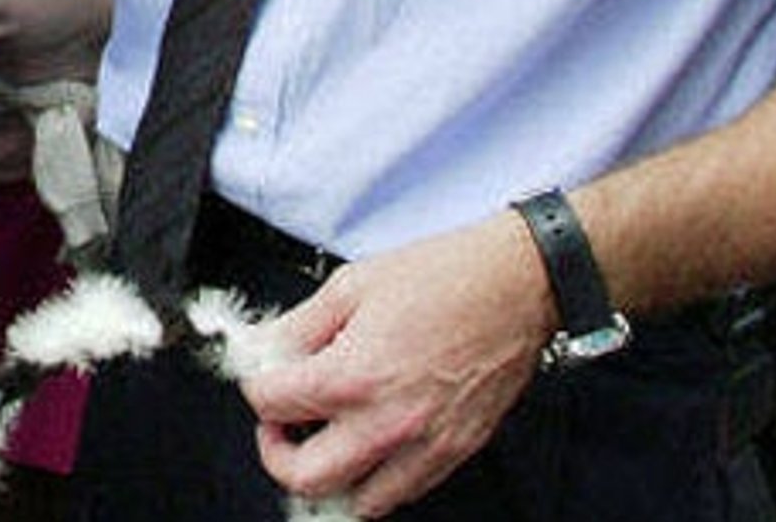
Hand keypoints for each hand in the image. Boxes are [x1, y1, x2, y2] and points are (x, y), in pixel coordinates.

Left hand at [242, 213, 551, 516]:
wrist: (516, 285)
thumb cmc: (444, 276)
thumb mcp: (351, 286)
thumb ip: (298, 326)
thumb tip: (265, 350)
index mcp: (352, 376)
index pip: (270, 405)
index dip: (258, 386)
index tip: (267, 378)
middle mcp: (386, 423)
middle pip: (303, 478)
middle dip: (277, 454)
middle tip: (281, 427)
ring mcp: (424, 446)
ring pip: (357, 502)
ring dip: (330, 477)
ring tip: (326, 442)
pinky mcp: (455, 452)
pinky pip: (404, 493)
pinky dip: (377, 481)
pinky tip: (369, 447)